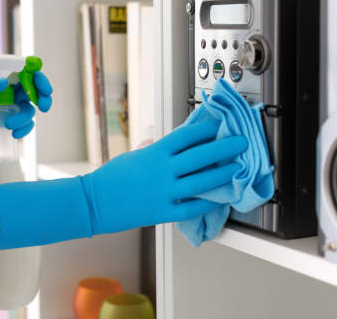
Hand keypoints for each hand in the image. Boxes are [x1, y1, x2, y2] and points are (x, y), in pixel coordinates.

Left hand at [0, 72, 52, 137]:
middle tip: (44, 107)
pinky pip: (24, 123)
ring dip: (25, 119)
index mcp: (4, 75)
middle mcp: (11, 88)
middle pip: (36, 91)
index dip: (40, 79)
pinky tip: (14, 134)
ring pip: (29, 109)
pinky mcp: (8, 117)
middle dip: (43, 98)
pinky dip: (24, 129)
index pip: (28, 72)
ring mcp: (11, 103)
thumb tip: (4, 82)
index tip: (44, 89)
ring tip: (9, 126)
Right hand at [81, 119, 247, 234]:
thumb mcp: (134, 155)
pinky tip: (221, 197)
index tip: (221, 124)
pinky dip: (208, 202)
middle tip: (241, 143)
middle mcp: (162, 171)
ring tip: (238, 168)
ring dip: (222, 174)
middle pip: (200, 156)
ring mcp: (164, 192)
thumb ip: (156, 149)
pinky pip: (191, 207)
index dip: (207, 129)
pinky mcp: (162, 212)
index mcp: (155, 153)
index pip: (187, 136)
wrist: (95, 202)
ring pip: (201, 182)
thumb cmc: (112, 177)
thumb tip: (173, 141)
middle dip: (224, 148)